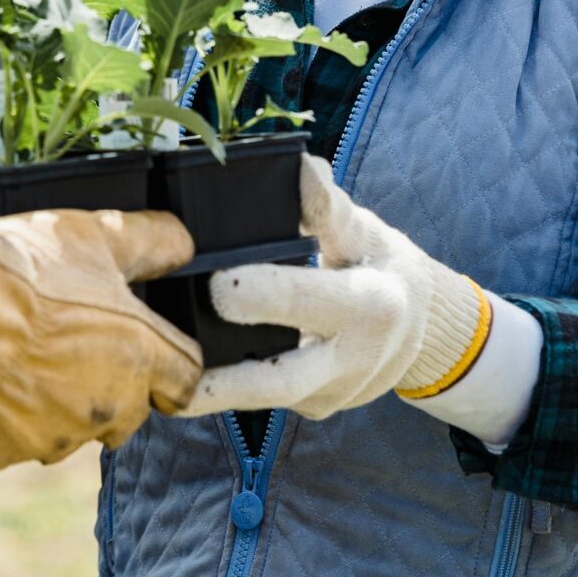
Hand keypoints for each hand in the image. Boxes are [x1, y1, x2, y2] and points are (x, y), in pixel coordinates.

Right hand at [0, 203, 202, 478]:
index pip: (185, 381)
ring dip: (52, 404)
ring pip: (64, 430)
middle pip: (126, 412)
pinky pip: (1, 443)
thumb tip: (183, 245)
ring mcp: (48, 439)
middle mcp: (104, 409)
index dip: (168, 363)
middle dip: (108, 385)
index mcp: (139, 358)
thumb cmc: (21, 270)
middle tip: (68, 344)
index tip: (150, 350)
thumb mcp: (99, 234)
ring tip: (16, 354)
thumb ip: (155, 242)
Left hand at [170, 157, 487, 418]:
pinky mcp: (316, 409)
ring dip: (211, 392)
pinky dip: (226, 389)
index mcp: (371, 305)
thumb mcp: (366, 230)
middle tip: (171, 353)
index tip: (218, 283)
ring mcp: (335, 394)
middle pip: (281, 380)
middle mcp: (355, 361)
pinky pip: (266, 401)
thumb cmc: (379, 263)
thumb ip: (330, 206)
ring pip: (265, 400)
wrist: (420, 327)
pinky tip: (182, 374)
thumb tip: (299, 168)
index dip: (263, 294)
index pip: (310, 300)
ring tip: (157, 382)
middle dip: (226, 376)